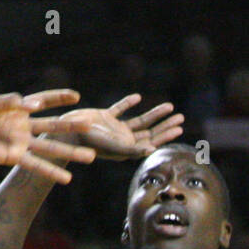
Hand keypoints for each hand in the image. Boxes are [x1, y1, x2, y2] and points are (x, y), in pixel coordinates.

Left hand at [0, 89, 95, 183]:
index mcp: (16, 108)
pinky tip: (66, 178)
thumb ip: (9, 102)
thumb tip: (31, 104)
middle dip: (70, 126)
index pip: (42, 100)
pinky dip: (51, 171)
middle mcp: (22, 125)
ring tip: (90, 156)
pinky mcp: (13, 158)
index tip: (76, 97)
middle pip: (52, 125)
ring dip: (69, 152)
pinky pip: (36, 165)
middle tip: (90, 124)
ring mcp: (20, 143)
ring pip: (50, 147)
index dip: (58, 98)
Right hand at [31, 93, 183, 160]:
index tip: (179, 127)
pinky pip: (120, 109)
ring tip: (169, 106)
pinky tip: (138, 98)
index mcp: (127, 149)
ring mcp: (115, 128)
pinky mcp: (105, 117)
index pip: (152, 141)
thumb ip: (131, 149)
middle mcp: (123, 140)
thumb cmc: (89, 142)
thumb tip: (152, 150)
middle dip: (165, 125)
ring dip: (155, 114)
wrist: (67, 132)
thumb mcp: (113, 146)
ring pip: (140, 120)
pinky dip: (128, 103)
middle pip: (150, 131)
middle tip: (180, 118)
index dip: (166, 135)